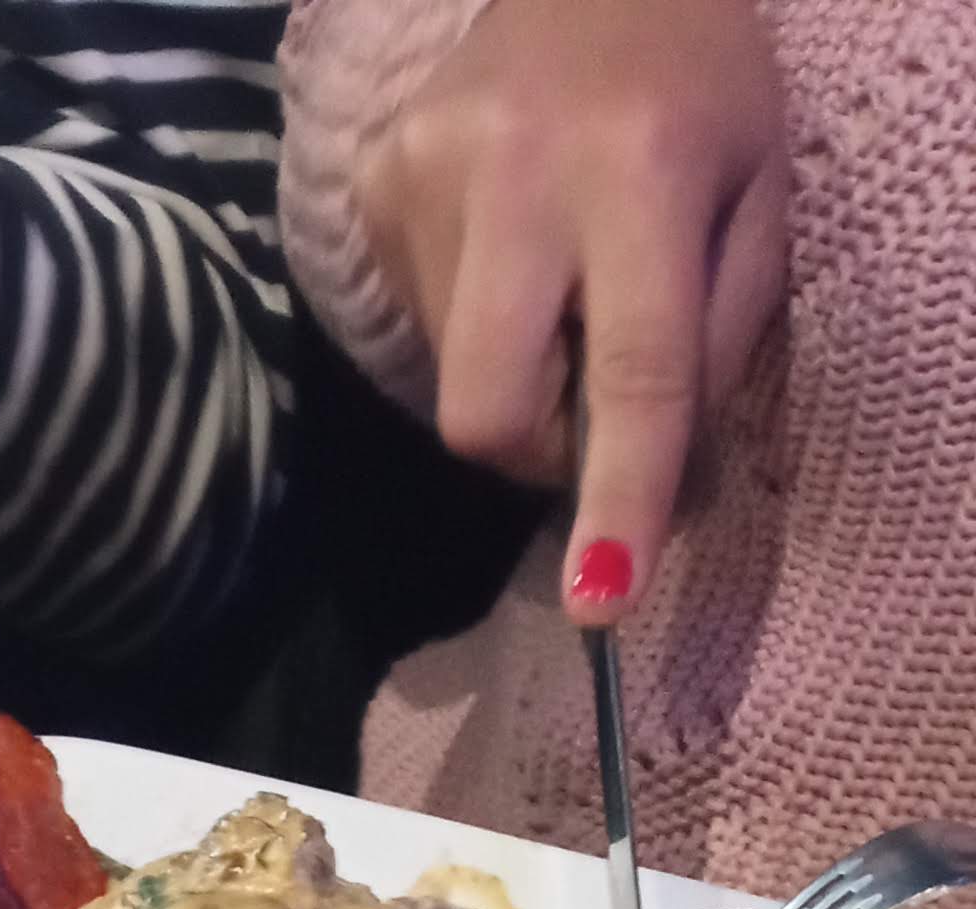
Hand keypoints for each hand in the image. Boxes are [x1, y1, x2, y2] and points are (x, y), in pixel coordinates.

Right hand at [358, 0, 787, 620]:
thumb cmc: (696, 85)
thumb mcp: (757, 192)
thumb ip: (717, 338)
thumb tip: (662, 487)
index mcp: (639, 167)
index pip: (631, 371)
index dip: (617, 497)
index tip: (600, 599)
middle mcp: (516, 171)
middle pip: (489, 411)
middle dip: (543, 454)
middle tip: (591, 412)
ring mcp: (425, 176)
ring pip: (457, 384)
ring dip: (520, 380)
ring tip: (560, 287)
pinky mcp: (375, 188)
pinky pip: (423, 331)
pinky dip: (478, 328)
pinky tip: (513, 253)